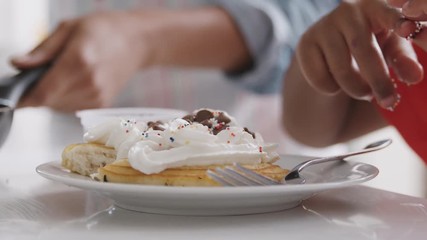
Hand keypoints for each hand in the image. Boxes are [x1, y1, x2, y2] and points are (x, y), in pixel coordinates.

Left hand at [10, 11, 151, 111]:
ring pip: (59, 107)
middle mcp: (89, 84)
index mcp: (79, 62)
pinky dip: (66, 98)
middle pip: (48, 102)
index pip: (43, 92)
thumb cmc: (105, 29)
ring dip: (52, 95)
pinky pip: (72, 107)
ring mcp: (98, 96)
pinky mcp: (102, 104)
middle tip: (42, 73)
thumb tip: (18, 64)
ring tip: (64, 73)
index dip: (24, 98)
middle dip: (38, 91)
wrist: (138, 41)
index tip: (15, 96)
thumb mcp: (69, 29)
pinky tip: (75, 81)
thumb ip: (42, 50)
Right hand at [296, 0, 422, 109]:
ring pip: (341, 69)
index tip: (407, 30)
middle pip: (363, 50)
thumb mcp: (391, 49)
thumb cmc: (371, 45)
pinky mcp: (305, 43)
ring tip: (364, 93)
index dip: (397, 22)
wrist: (330, 49)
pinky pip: (319, 77)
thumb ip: (404, 60)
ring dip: (356, 89)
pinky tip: (336, 84)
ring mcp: (323, 26)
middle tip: (388, 101)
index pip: (388, 13)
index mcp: (376, 5)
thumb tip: (415, 77)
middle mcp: (348, 10)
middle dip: (379, 80)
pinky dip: (331, 89)